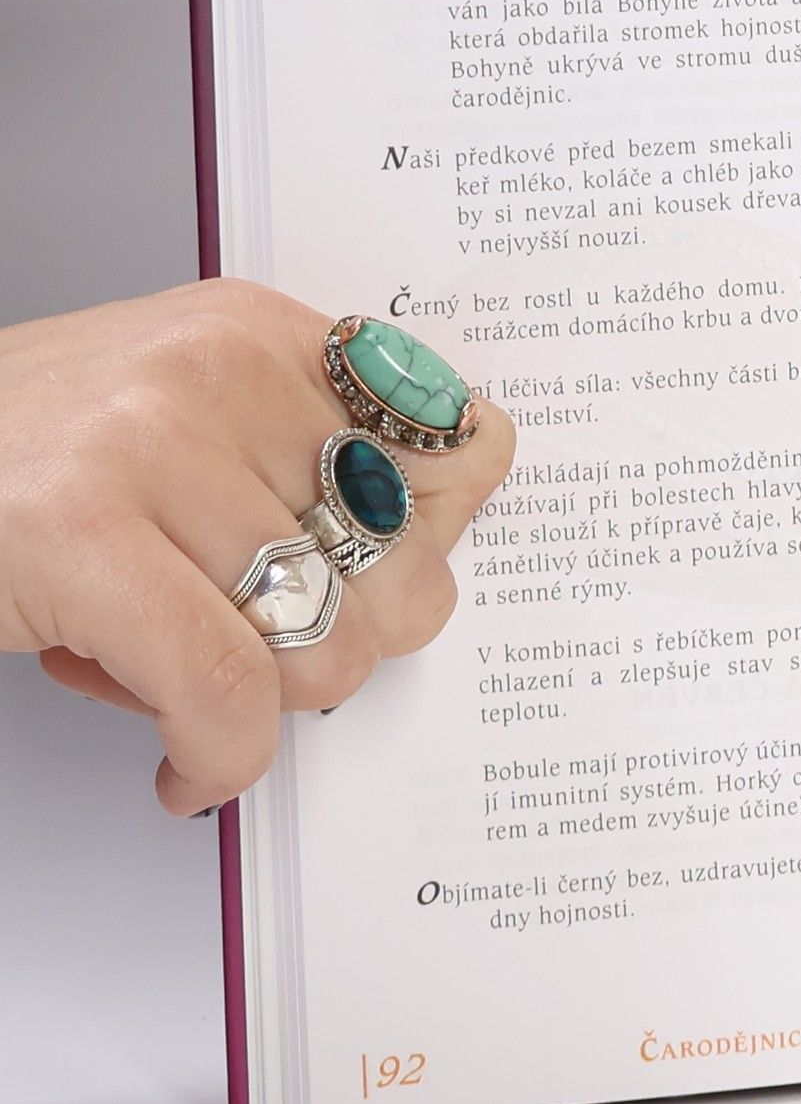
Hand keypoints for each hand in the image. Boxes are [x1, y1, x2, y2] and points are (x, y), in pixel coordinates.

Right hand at [0, 281, 513, 813]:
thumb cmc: (14, 464)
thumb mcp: (177, 424)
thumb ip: (297, 461)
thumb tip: (437, 541)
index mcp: (256, 335)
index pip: (452, 439)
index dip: (445, 543)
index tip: (399, 592)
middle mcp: (217, 367)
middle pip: (401, 564)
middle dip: (343, 646)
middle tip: (270, 660)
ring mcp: (147, 441)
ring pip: (320, 642)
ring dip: (261, 712)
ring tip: (187, 690)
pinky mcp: (80, 530)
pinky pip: (225, 691)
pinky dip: (219, 759)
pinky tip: (186, 768)